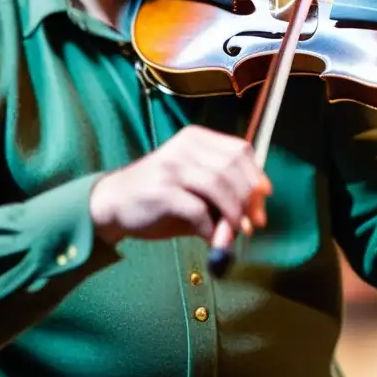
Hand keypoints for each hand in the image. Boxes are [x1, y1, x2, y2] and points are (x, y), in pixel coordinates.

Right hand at [89, 125, 271, 244]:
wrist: (113, 204)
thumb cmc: (160, 197)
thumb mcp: (194, 187)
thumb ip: (224, 194)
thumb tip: (256, 215)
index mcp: (196, 138)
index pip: (240, 150)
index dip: (256, 176)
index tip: (263, 200)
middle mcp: (185, 147)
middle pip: (233, 167)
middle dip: (249, 199)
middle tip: (254, 223)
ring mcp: (172, 167)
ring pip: (220, 186)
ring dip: (234, 214)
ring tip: (235, 233)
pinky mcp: (162, 191)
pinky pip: (199, 210)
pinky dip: (211, 228)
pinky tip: (211, 238)